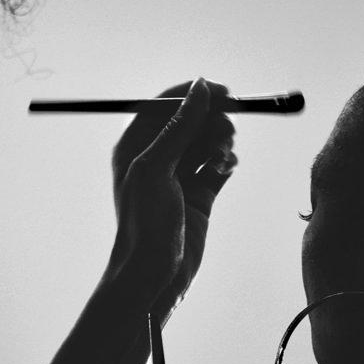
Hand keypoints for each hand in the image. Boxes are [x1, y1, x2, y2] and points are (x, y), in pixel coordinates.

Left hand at [109, 78, 236, 320]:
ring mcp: (179, 176)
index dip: (195, 96)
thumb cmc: (144, 224)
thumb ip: (179, 127)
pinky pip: (218, 166)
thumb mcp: (156, 167)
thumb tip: (201, 88)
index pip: (166, 105)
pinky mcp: (200, 196)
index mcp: (135, 145)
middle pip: (191, 121)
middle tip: (228, 129)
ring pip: (207, 142)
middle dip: (212, 120)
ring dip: (221, 141)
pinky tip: (228, 167)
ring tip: (224, 154)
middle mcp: (156, 157)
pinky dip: (226, 162)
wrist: (153, 275)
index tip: (224, 94)